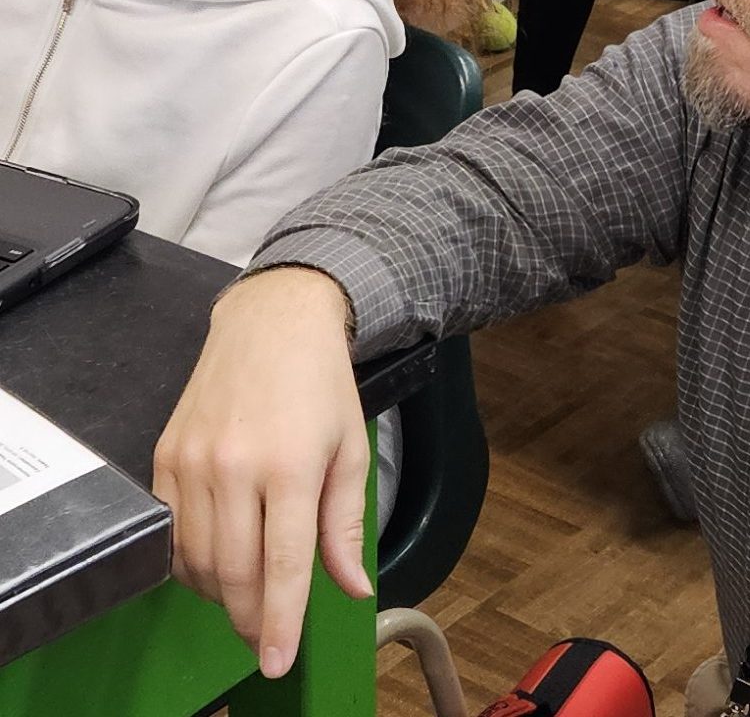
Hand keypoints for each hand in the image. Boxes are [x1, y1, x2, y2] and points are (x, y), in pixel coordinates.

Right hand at [153, 267, 370, 677]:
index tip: (276, 661)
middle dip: (250, 619)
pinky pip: (171, 532)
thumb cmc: (319, 381)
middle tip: (264, 637)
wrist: (273, 320)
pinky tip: (217, 559)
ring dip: (221, 594)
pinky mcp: (166, 455)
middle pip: (234, 574)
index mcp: (290, 465)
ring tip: (247, 595)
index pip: (281, 567)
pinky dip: (190, 561)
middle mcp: (235, 466)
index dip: (279, 623)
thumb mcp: (350, 449)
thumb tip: (351, 588)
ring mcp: (194, 461)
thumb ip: (345, 526)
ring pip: (197, 561)